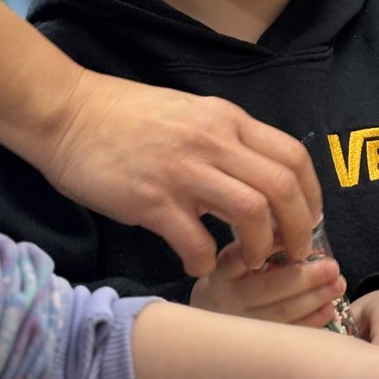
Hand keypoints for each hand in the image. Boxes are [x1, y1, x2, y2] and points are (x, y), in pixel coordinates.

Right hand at [45, 75, 321, 276]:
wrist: (67, 114)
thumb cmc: (128, 117)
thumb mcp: (192, 115)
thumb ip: (227, 142)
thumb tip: (259, 179)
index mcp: (228, 120)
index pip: (293, 157)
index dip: (311, 196)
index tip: (308, 221)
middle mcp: (213, 141)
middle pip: (282, 187)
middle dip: (297, 229)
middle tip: (291, 254)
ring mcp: (183, 170)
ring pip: (251, 212)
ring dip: (259, 247)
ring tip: (248, 263)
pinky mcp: (151, 199)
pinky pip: (196, 240)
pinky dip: (206, 262)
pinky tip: (198, 265)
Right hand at [190, 240, 346, 326]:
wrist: (207, 330)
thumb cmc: (233, 287)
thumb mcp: (233, 265)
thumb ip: (258, 249)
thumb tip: (299, 231)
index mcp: (222, 272)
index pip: (241, 256)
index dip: (271, 246)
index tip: (298, 239)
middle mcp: (228, 299)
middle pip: (269, 288)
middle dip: (306, 277)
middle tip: (333, 267)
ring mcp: (241, 326)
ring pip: (281, 313)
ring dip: (314, 299)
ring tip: (337, 285)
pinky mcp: (255, 346)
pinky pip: (287, 333)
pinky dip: (311, 321)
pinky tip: (328, 309)